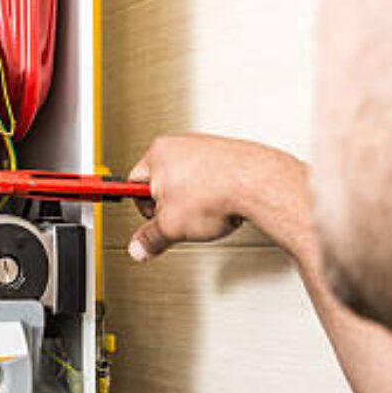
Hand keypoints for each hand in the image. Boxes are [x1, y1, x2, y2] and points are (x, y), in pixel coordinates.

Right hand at [127, 134, 299, 260]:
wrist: (257, 184)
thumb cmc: (216, 193)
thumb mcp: (172, 227)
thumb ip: (150, 239)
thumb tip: (140, 247)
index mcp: (158, 154)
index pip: (133, 184)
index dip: (142, 210)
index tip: (147, 222)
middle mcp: (180, 144)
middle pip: (161, 183)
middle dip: (169, 206)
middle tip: (180, 222)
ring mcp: (204, 147)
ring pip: (187, 182)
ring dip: (192, 201)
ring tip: (205, 214)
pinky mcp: (226, 154)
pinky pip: (210, 179)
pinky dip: (213, 194)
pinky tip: (221, 206)